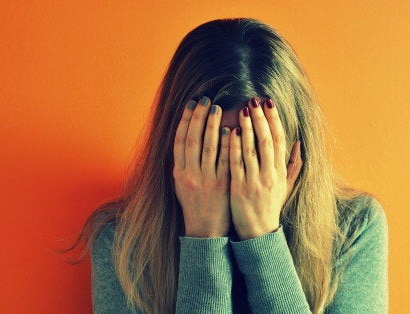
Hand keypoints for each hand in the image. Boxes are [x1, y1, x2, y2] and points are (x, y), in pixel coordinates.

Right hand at [173, 96, 231, 237]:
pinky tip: (230, 130)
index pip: (180, 140)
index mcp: (179, 172)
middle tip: (206, 100)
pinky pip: (224, 161)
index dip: (185, 120)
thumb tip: (186, 136)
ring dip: (212, 126)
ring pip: (208, 147)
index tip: (191, 104)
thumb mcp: (181, 183)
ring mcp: (206, 180)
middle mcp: (190, 174)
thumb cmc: (194, 204)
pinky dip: (226, 144)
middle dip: (199, 118)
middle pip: (193, 140)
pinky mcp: (221, 185)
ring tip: (217, 108)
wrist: (205, 230)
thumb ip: (184, 161)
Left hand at [229, 97, 302, 239]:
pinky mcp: (240, 188)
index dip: (275, 120)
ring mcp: (255, 181)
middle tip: (254, 100)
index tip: (269, 103)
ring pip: (252, 150)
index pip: (280, 140)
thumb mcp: (285, 185)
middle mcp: (270, 175)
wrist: (258, 232)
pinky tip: (229, 132)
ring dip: (247, 128)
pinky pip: (237, 164)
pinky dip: (234, 147)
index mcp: (280, 171)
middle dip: (261, 119)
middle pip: (267, 141)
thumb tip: (299, 144)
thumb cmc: (270, 206)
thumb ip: (293, 165)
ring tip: (243, 110)